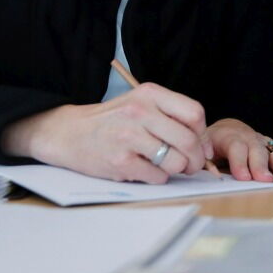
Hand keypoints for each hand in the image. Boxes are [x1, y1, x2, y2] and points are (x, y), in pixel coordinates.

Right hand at [0, 82, 211, 182]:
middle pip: (188, 140)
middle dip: (196, 159)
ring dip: (177, 170)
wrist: (68, 133)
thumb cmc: (112, 121)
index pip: (194, 113)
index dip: (203, 134)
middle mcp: (139, 112)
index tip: (202, 146)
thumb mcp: (140, 103)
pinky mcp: (120, 161)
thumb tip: (205, 146)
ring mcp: (128, 137)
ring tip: (168, 167)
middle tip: (191, 165)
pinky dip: (157, 178)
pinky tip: (146, 171)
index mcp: (149, 94)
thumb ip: (171, 116)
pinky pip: (157, 176)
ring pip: (176, 161)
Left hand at [205, 118, 272, 183]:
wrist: (225, 130)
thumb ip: (206, 163)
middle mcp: (248, 136)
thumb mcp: (202, 152)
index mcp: (227, 136)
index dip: (240, 162)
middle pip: (257, 149)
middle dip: (262, 165)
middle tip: (266, 179)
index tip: (244, 177)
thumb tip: (213, 174)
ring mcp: (263, 141)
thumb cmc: (211, 145)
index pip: (236, 147)